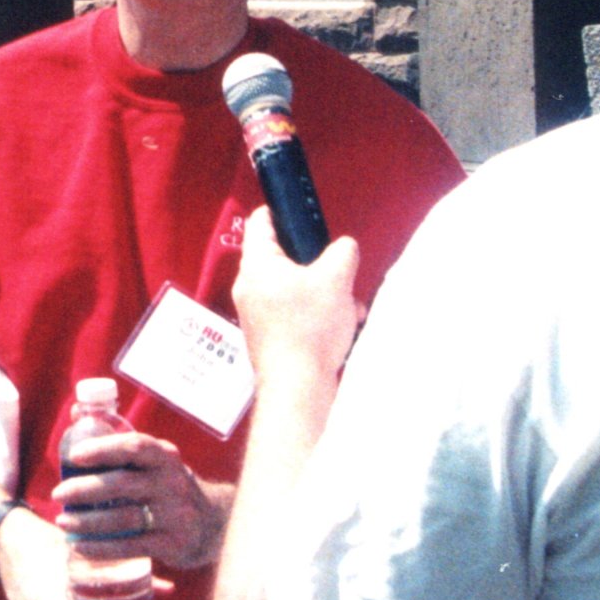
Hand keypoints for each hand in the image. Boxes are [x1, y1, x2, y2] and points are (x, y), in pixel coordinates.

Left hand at [50, 432, 231, 570]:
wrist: (211, 523)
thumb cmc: (165, 483)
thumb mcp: (152, 458)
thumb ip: (116, 438)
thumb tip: (75, 412)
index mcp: (164, 456)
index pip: (135, 446)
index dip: (103, 449)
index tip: (74, 456)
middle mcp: (172, 483)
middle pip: (123, 484)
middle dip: (85, 489)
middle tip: (58, 494)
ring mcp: (175, 515)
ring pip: (124, 518)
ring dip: (87, 521)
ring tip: (63, 521)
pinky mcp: (172, 544)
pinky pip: (131, 546)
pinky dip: (101, 548)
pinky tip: (80, 545)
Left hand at [231, 207, 362, 385]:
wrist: (297, 387)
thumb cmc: (310, 328)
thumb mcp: (336, 279)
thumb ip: (342, 253)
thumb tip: (343, 249)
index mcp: (257, 265)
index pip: (261, 223)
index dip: (281, 212)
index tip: (301, 213)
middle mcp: (249, 287)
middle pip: (283, 259)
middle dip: (319, 265)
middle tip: (340, 272)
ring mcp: (256, 314)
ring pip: (294, 289)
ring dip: (325, 294)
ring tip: (350, 307)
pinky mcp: (267, 337)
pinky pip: (294, 314)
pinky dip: (318, 316)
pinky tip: (343, 328)